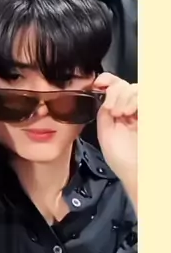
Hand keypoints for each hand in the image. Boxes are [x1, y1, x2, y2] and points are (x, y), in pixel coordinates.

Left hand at [95, 73, 136, 206]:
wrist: (138, 172)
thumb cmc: (123, 159)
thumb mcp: (105, 131)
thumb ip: (103, 111)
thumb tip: (103, 92)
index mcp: (121, 112)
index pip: (116, 87)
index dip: (108, 80)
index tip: (99, 83)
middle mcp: (134, 109)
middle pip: (125, 84)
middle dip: (115, 92)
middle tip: (113, 110)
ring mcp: (145, 111)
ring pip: (135, 87)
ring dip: (124, 97)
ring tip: (121, 114)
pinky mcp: (154, 113)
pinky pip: (145, 95)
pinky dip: (134, 99)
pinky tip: (129, 113)